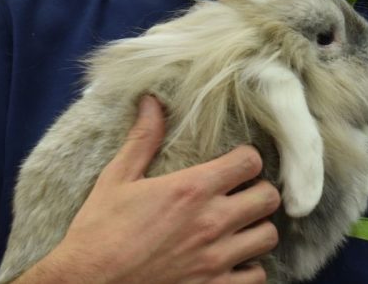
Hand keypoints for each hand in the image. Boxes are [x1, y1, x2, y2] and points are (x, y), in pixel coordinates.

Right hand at [18, 95, 278, 283]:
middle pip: (268, 198)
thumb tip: (152, 101)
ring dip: (256, 228)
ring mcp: (215, 259)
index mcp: (191, 190)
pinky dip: (249, 267)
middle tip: (242, 194)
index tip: (235, 163)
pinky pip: (256, 276)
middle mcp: (211, 222)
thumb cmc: (98, 232)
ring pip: (267, 237)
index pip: (250, 162)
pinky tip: (232, 259)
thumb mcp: (117, 179)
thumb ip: (143, 139)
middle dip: (258, 191)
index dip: (246, 159)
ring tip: (240, 226)